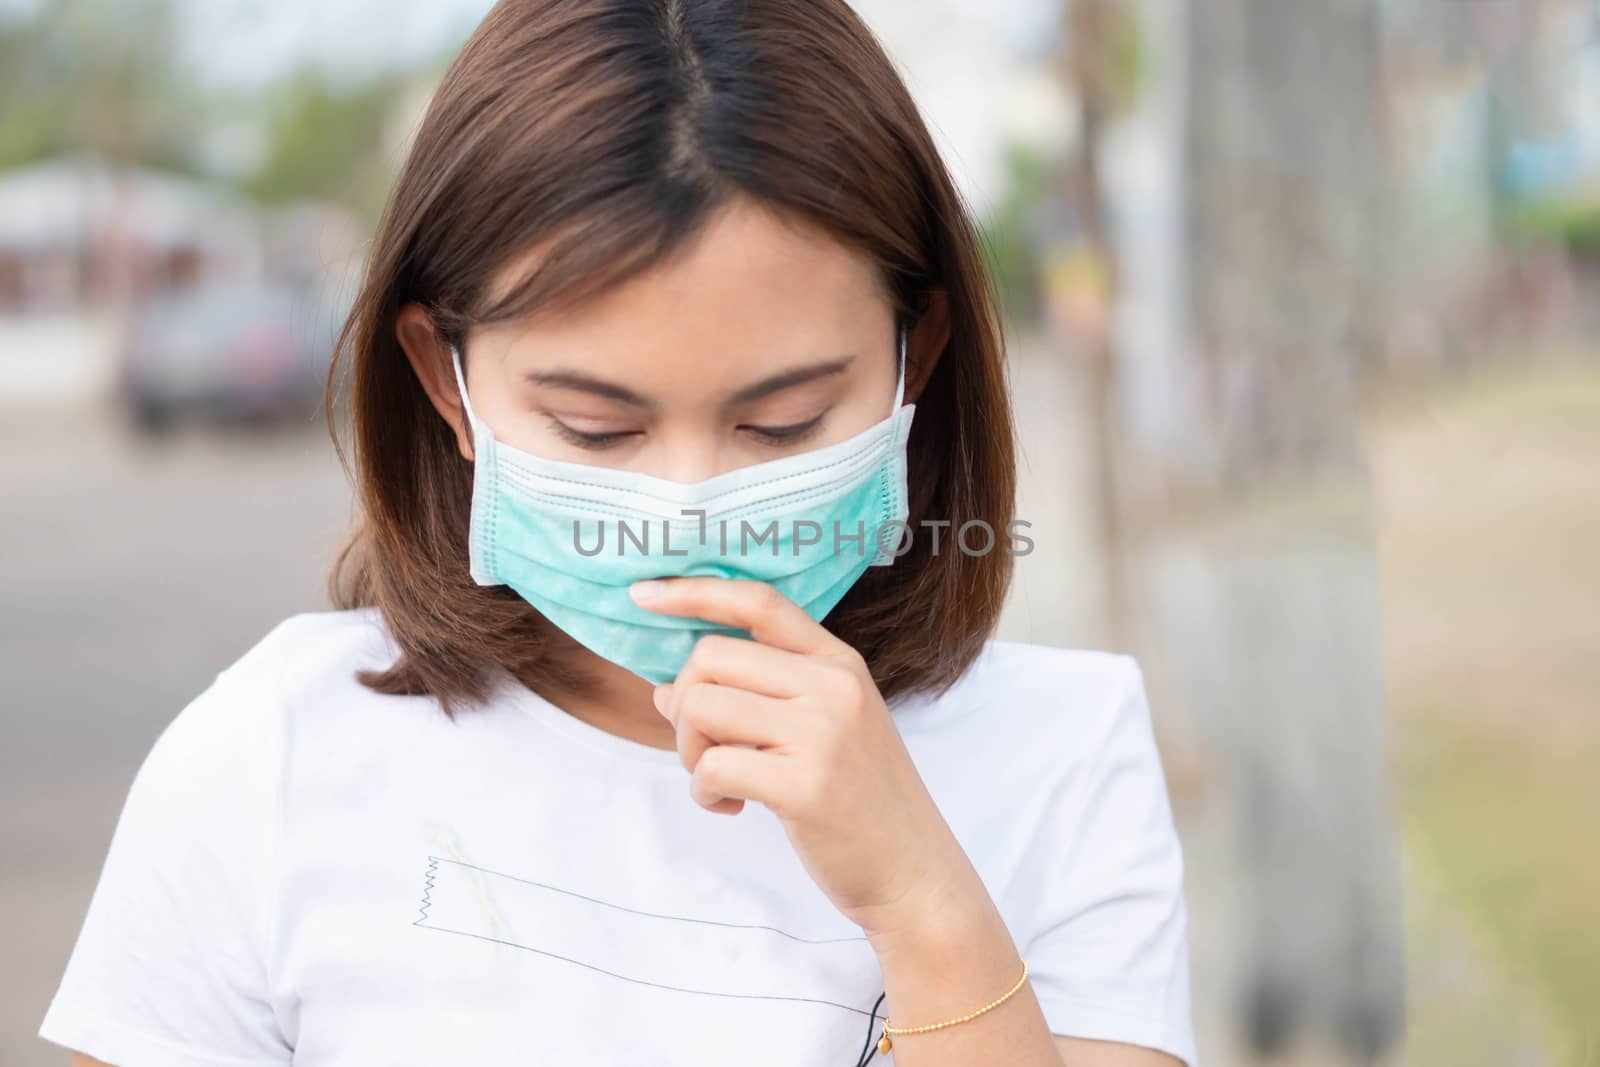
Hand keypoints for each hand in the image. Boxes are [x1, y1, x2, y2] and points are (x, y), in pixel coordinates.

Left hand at [629, 576, 980, 938]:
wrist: (914, 873)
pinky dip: (704, 793)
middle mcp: (833, 685)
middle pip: (710, 656)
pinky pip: (712, 767)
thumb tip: (665, 691)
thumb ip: (752, 700)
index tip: (643, 595)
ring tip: (720, 782)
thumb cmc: (859, 802)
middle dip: (685, 704)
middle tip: (706, 750)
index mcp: (839, 662)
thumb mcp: (821, 731)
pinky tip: (731, 809)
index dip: (694, 592)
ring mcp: (822, 732)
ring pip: (701, 706)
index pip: (758, 602)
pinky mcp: (804, 785)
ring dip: (689, 751)